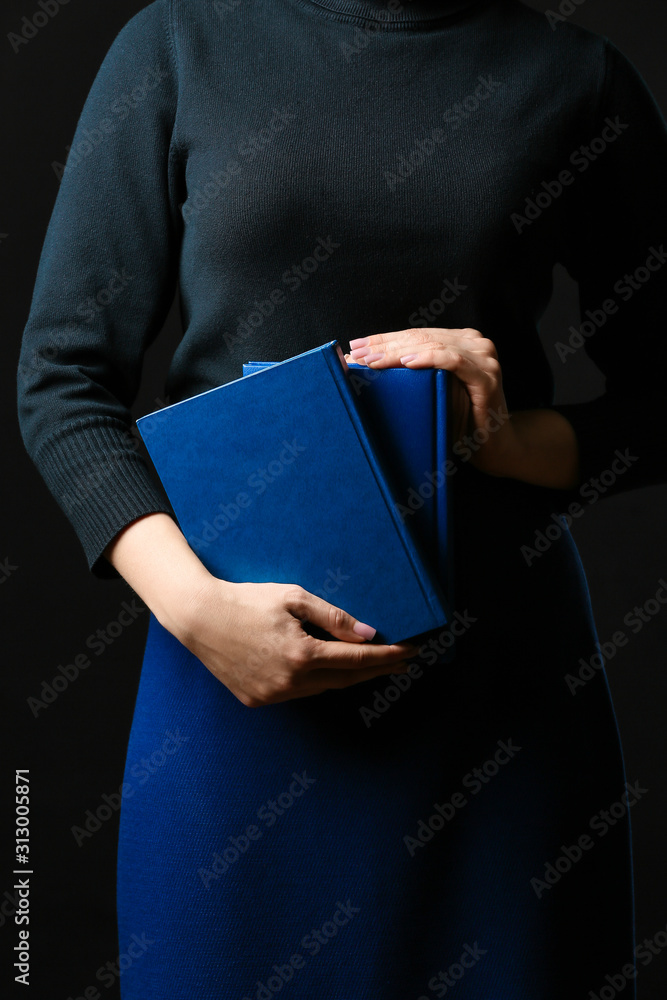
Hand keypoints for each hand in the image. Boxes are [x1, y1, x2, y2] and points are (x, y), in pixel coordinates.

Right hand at [172, 576, 419, 707]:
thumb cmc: (246, 600)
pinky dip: (316, 682)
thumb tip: (368, 635)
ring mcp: (272, 695)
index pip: (358, 660)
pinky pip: (298, 693)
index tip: (412, 652)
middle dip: (377, 670)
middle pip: (346, 679)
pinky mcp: (257, 700)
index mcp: (302, 655)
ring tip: (368, 664)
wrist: (197, 617)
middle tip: (402, 662)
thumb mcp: (293, 597)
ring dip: (346, 676)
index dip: (388, 657)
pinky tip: (325, 669)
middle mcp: (290, 682)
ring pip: (322, 689)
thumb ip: (333, 617)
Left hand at [345, 327, 514, 476]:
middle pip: (421, 338)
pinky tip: (406, 362)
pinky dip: (428, 359)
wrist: (497, 449)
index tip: (355, 347)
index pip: (416, 335)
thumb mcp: (432, 393)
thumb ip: (412, 375)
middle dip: (385, 345)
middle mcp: (475, 343)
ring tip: (372, 361)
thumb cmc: (461, 423)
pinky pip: (453, 361)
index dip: (384, 339)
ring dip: (398, 352)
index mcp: (461, 342)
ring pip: (432, 346)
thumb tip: (364, 365)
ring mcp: (484, 358)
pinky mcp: (487, 378)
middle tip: (356, 354)